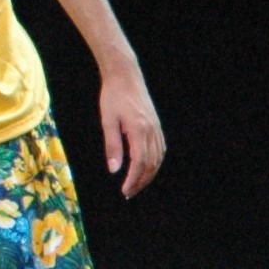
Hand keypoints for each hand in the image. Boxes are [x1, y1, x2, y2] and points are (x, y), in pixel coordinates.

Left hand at [100, 64, 165, 196]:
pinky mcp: (156, 125)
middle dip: (141, 181)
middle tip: (129, 192)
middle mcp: (151, 131)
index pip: (140, 163)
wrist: (125, 76)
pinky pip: (160, 149)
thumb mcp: (108, 121)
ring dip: (149, 174)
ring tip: (137, 183)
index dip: (133, 179)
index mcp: (139, 130)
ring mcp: (156, 128)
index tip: (124, 190)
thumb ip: (112, 146)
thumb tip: (114, 169)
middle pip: (151, 164)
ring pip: (157, 158)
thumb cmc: (113, 96)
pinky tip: (148, 167)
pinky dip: (155, 162)